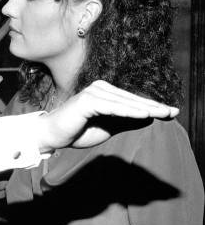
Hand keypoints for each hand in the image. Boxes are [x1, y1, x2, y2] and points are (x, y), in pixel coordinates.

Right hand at [34, 80, 178, 150]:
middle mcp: (100, 88)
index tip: (171, 112)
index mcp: (105, 93)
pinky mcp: (87, 101)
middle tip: (173, 112)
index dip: (152, 106)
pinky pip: (112, 107)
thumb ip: (125, 122)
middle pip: (132, 99)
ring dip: (145, 109)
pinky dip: (128, 112)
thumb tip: (148, 118)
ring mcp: (94, 93)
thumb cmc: (77, 132)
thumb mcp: (107, 128)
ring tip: (163, 114)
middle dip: (153, 107)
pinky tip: (144, 115)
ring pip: (125, 103)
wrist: (52, 136)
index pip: (132, 101)